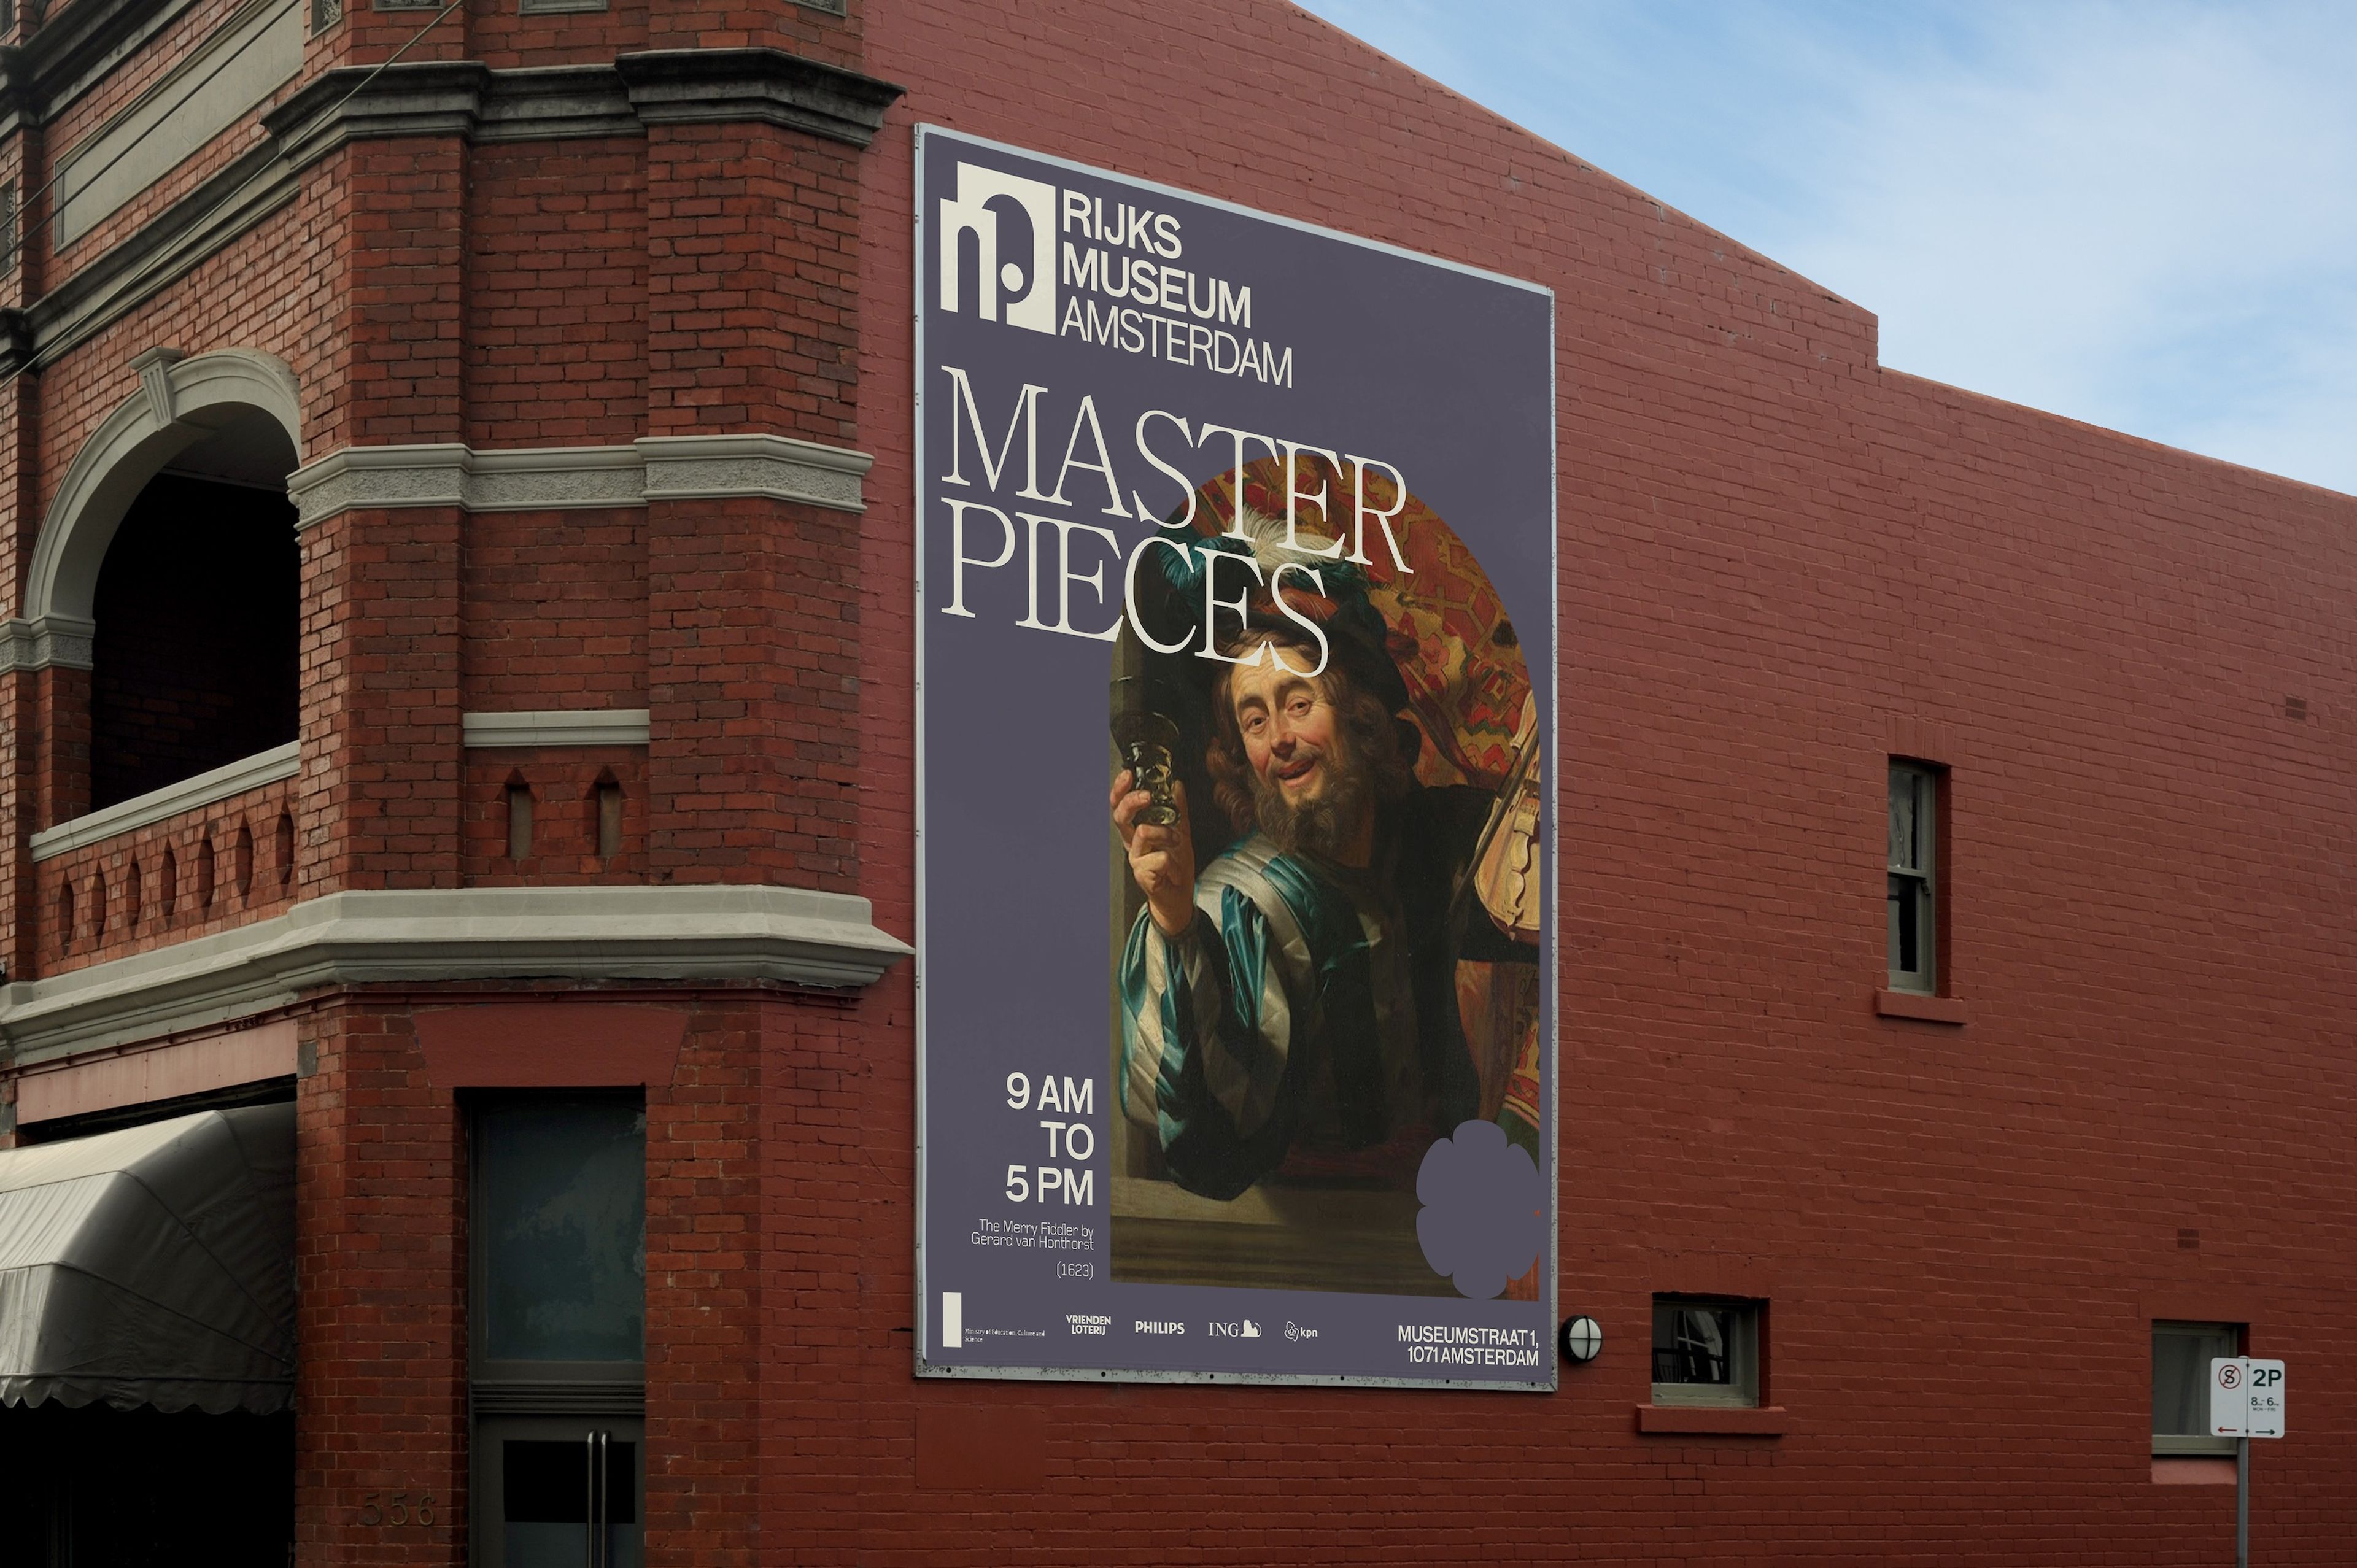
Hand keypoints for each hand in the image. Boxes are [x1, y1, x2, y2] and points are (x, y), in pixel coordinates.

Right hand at [1111, 769, 1196, 937]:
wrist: (1181, 898)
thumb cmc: (1176, 866)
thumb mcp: (1181, 832)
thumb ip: (1178, 810)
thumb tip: (1176, 785)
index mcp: (1137, 832)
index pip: (1120, 806)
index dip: (1120, 790)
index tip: (1129, 774)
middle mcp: (1131, 844)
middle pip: (1119, 816)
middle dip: (1132, 801)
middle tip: (1148, 796)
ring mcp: (1135, 860)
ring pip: (1143, 833)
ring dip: (1166, 833)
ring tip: (1176, 841)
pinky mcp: (1143, 875)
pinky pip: (1159, 857)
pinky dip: (1172, 860)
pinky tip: (1174, 869)